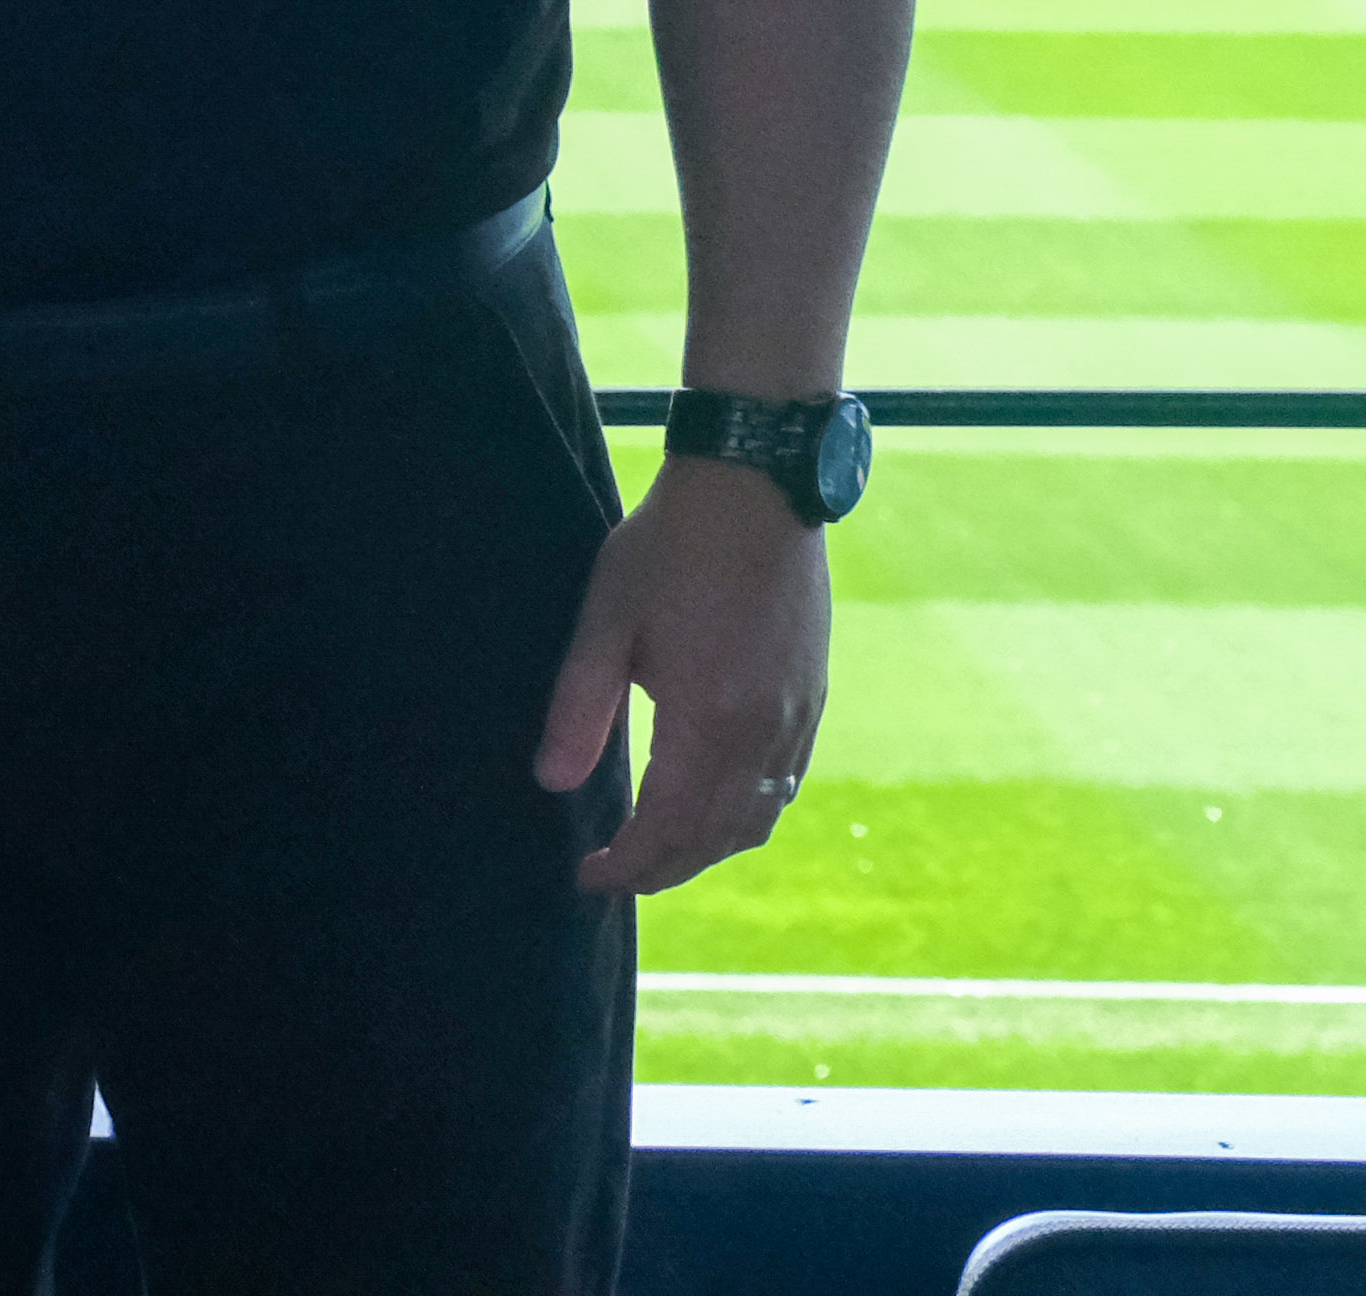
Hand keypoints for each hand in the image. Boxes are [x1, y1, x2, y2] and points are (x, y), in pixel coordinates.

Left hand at [533, 453, 831, 897]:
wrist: (755, 488)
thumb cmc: (670, 547)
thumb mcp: (606, 620)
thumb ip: (579, 708)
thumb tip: (552, 783)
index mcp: (708, 721)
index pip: (666, 828)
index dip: (626, 865)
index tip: (588, 877)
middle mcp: (763, 734)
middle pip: (715, 838)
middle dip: (664, 870)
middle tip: (616, 877)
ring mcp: (797, 718)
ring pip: (758, 819)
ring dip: (708, 850)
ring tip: (659, 853)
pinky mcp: (813, 698)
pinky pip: (785, 785)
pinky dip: (749, 816)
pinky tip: (719, 810)